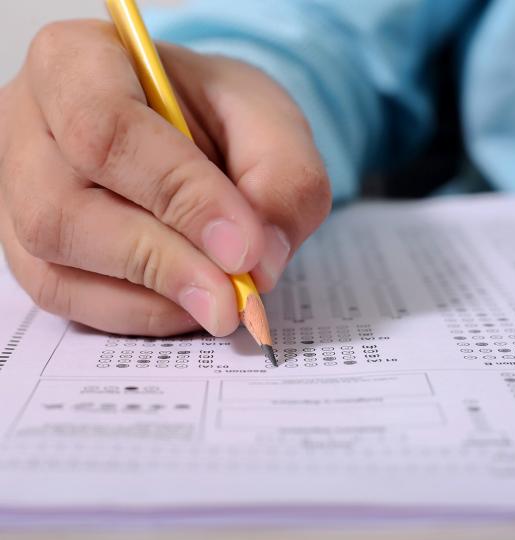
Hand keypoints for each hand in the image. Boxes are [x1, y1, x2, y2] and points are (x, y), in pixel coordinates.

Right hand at [0, 20, 330, 336]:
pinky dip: (138, 314)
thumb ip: (281, 181)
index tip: (244, 248)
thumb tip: (259, 265)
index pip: (106, 130)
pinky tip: (185, 302)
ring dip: (152, 299)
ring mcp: (19, 196)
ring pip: (58, 270)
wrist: (191, 129)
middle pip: (64, 212)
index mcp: (77, 62)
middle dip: (163, 263)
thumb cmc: (219, 114)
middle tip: (234, 299)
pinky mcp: (34, 251)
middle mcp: (31, 129)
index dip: (179, 196)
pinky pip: (69, 301)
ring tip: (218, 300)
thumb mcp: (268, 123)